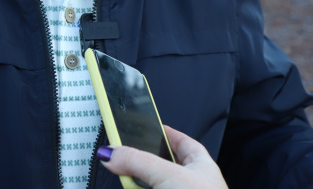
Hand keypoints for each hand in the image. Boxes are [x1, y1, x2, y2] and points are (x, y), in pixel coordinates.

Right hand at [98, 126, 227, 188]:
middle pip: (161, 168)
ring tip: (124, 179)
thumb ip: (137, 161)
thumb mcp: (167, 175)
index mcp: (201, 166)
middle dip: (142, 165)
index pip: (182, 142)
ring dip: (137, 186)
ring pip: (152, 187)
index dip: (166, 134)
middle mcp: (192, 185)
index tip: (149, 129)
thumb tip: (110, 153)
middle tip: (123, 159)